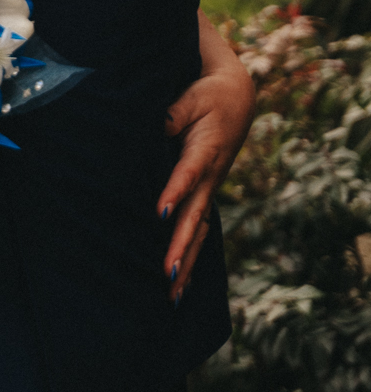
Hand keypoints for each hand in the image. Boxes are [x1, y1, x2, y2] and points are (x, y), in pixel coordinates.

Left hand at [158, 12, 254, 299]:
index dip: (175, 191)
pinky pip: (198, 230)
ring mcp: (210, 189)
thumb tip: (155, 125)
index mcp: (206, 149)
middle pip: (194, 216)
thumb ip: (170, 113)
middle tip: (166, 273)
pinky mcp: (205, 194)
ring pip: (198, 231)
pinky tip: (180, 285)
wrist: (236, 98)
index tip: (160, 213)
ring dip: (186, 262)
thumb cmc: (207, 96)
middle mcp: (210, 176)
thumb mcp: (190, 97)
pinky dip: (191, 257)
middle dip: (181, 246)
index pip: (188, 173)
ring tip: (171, 295)